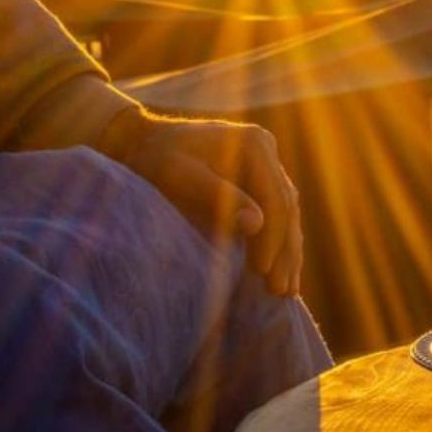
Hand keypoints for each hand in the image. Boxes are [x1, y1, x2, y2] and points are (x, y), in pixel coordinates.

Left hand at [102, 111, 302, 295]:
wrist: (143, 140)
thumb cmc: (156, 159)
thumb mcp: (180, 176)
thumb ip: (217, 196)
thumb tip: (256, 225)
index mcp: (255, 145)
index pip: (275, 199)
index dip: (272, 238)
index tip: (263, 271)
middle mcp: (267, 149)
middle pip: (287, 207)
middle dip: (284, 251)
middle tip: (281, 291)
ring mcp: (266, 161)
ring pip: (288, 212)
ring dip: (287, 251)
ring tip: (287, 289)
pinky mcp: (260, 175)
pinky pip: (277, 211)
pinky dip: (279, 240)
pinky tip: (280, 266)